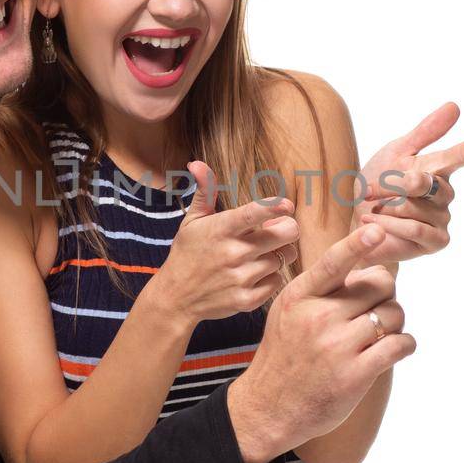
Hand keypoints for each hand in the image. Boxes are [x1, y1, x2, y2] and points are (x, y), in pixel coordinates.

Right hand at [147, 160, 298, 324]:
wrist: (175, 298)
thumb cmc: (187, 254)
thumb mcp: (192, 221)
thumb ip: (205, 192)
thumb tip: (197, 163)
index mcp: (221, 229)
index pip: (254, 213)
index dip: (275, 207)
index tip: (286, 205)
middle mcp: (234, 253)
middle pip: (285, 234)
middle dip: (288, 229)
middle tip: (278, 230)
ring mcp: (241, 278)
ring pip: (283, 258)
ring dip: (278, 254)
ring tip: (261, 254)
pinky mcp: (247, 299)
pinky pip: (277, 282)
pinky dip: (270, 277)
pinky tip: (255, 274)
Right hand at [228, 224, 415, 462]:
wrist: (269, 406)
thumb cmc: (284, 355)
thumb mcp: (288, 311)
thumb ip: (320, 288)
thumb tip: (365, 267)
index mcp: (301, 296)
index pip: (333, 262)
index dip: (357, 244)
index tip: (376, 230)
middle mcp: (318, 317)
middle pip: (379, 285)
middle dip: (385, 295)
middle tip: (375, 310)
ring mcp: (337, 346)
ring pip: (393, 315)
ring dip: (395, 323)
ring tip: (378, 335)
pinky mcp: (356, 374)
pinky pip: (399, 345)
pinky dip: (404, 344)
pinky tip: (394, 349)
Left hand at [356, 102, 463, 265]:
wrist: (357, 222)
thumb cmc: (375, 186)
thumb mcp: (396, 153)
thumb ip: (426, 132)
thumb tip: (455, 106)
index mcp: (438, 169)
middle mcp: (445, 194)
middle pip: (425, 183)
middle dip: (391, 185)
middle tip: (370, 190)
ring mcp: (443, 219)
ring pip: (415, 207)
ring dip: (386, 206)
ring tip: (376, 209)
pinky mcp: (437, 241)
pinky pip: (415, 228)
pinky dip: (389, 223)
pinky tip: (374, 221)